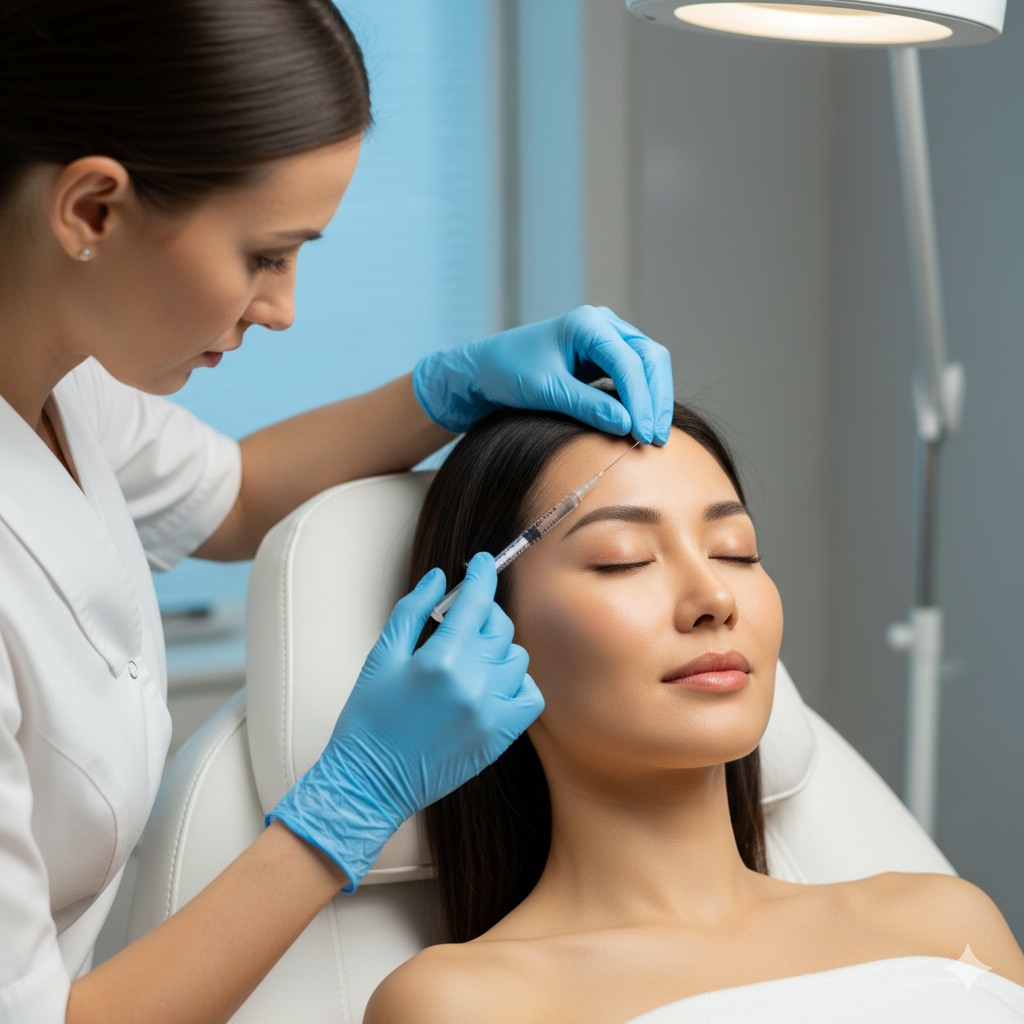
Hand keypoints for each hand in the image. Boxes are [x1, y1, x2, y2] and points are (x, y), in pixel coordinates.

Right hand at [267, 553, 541, 892]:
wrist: (369, 782)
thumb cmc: (368, 720)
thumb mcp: (381, 656)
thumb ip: (413, 610)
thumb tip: (440, 577)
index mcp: (440, 659)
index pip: (475, 602)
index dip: (481, 575)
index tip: (481, 563)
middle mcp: (472, 684)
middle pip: (499, 626)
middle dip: (484, 612)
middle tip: (465, 615)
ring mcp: (490, 713)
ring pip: (516, 657)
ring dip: (498, 647)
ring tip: (473, 653)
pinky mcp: (499, 738)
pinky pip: (529, 695)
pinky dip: (517, 682)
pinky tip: (493, 681)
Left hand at [413, 305, 673, 443]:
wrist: (486, 370)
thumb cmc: (508, 372)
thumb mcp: (546, 391)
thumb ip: (587, 406)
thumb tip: (627, 426)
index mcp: (587, 324)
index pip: (628, 362)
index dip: (640, 400)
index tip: (641, 435)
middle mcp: (603, 325)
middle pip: (650, 358)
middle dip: (655, 399)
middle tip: (655, 439)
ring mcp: (607, 339)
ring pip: (649, 366)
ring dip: (654, 400)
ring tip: (653, 437)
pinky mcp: (606, 358)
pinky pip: (636, 375)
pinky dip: (642, 399)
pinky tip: (641, 426)